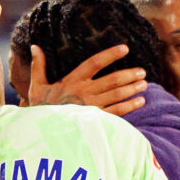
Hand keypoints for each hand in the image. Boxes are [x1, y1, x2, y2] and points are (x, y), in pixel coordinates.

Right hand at [24, 44, 146, 115]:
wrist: (41, 134)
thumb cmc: (40, 109)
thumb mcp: (37, 87)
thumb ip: (38, 66)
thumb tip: (35, 46)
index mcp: (72, 81)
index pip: (95, 62)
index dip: (111, 54)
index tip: (125, 48)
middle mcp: (84, 92)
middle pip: (112, 79)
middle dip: (129, 74)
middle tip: (142, 71)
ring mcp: (91, 107)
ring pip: (117, 95)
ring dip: (132, 89)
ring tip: (144, 84)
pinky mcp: (96, 120)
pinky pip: (117, 112)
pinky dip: (130, 106)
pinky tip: (140, 102)